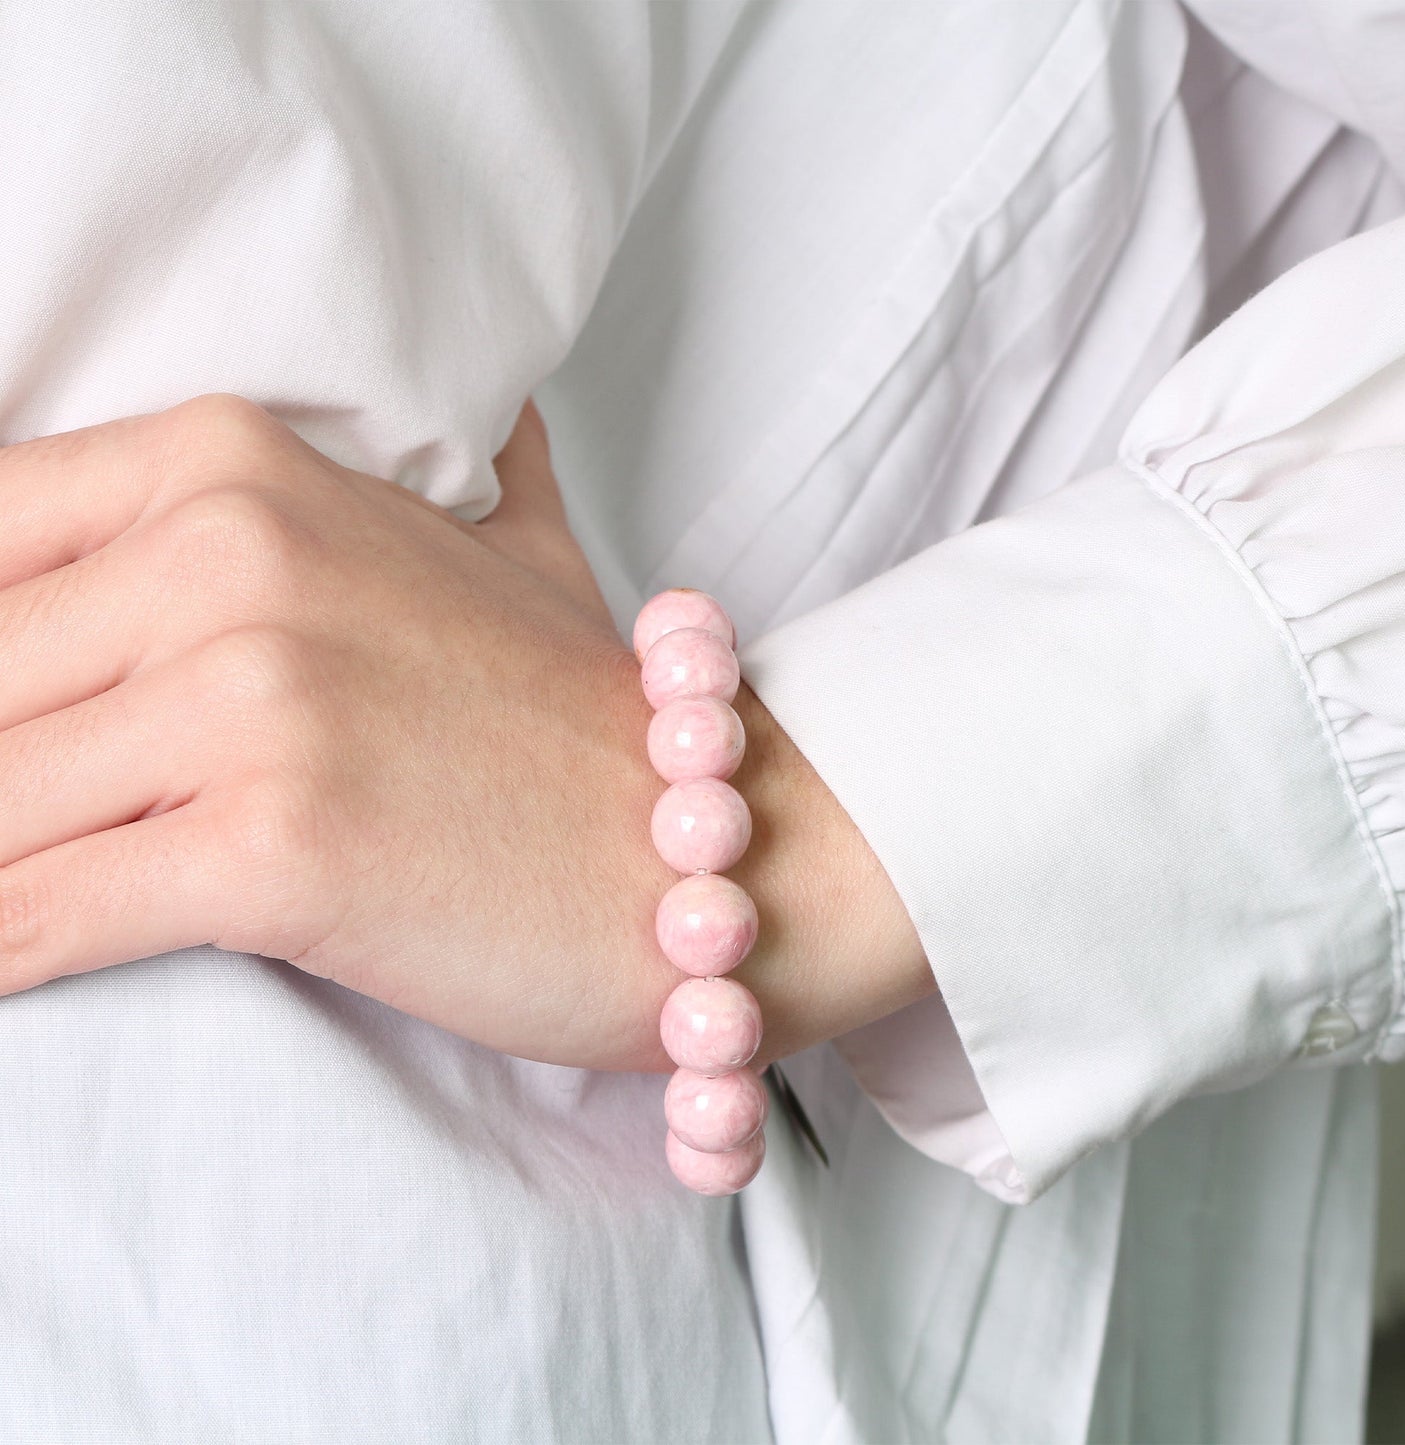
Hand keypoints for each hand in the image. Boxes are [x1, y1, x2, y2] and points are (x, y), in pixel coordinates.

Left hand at [0, 394, 931, 1069]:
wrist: (716, 845)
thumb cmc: (575, 716)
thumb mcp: (489, 539)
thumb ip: (438, 457)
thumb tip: (464, 407)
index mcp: (239, 464)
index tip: (21, 722)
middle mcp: (234, 556)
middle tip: (30, 814)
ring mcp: (257, 699)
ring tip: (23, 885)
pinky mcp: (277, 849)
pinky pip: (39, 915)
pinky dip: (5, 953)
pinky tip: (17, 963)